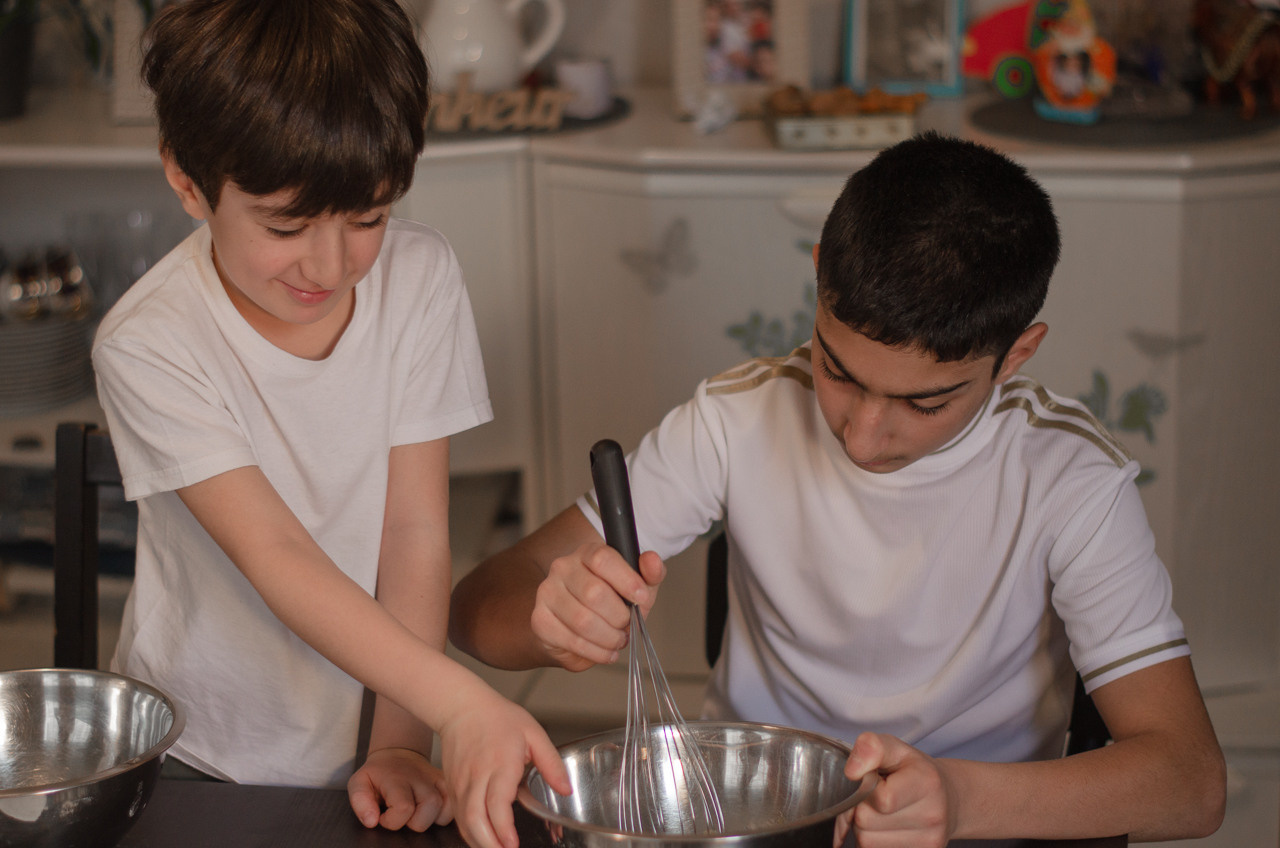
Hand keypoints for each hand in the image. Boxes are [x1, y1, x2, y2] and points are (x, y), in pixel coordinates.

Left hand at [347, 747, 451, 830]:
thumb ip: (360, 802)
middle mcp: (421, 778)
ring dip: (431, 819)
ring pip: (446, 807)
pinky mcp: (446, 782)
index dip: (392, 821)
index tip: (384, 816)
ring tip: (416, 814)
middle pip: (430, 807)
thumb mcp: (359, 783)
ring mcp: (436, 779)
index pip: (404, 808)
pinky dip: (445, 814)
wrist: (397, 754)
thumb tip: (372, 821)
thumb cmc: (377, 775)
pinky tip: (431, 812)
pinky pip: (454, 805)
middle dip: (415, 822)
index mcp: (397, 779)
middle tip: (403, 816)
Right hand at [439, 691, 571, 847]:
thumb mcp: (533, 733)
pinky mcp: (452, 787)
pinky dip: (470, 833)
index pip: (496, 802)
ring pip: (465, 822)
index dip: (503, 828)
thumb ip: (551, 763)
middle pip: (475, 820)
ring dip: (479, 842)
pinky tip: (485, 839)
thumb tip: (566, 789)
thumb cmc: (497, 717)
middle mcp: (476, 777)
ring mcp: (461, 784)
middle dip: (490, 844)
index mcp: (499, 763)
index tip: (513, 844)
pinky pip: (459, 817)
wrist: (461, 706)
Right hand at [530, 542, 664, 670]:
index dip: (626, 581)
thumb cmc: (612, 601)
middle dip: (619, 617)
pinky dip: (596, 652)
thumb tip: (652, 560)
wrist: (580, 626)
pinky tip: (605, 651)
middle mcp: (563, 568)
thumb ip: (650, 573)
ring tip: (617, 640)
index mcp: (587, 553)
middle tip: (627, 625)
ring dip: (609, 637)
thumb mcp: (639, 586)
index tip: (642, 599)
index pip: (603, 558)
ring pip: (583, 620)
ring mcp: (548, 593)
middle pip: (594, 592)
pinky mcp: (541, 620)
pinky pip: (572, 640)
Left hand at [836, 732, 956, 847]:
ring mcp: (928, 841)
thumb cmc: (915, 771)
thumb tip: (851, 772)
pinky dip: (873, 840)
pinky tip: (885, 827)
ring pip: (866, 841)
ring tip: (880, 811)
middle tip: (874, 795)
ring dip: (864, 827)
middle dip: (860, 807)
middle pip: (866, 822)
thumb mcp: (895, 748)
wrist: (949, 799)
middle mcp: (932, 815)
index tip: (874, 780)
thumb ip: (871, 748)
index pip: (881, 799)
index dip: (866, 788)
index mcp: (927, 782)